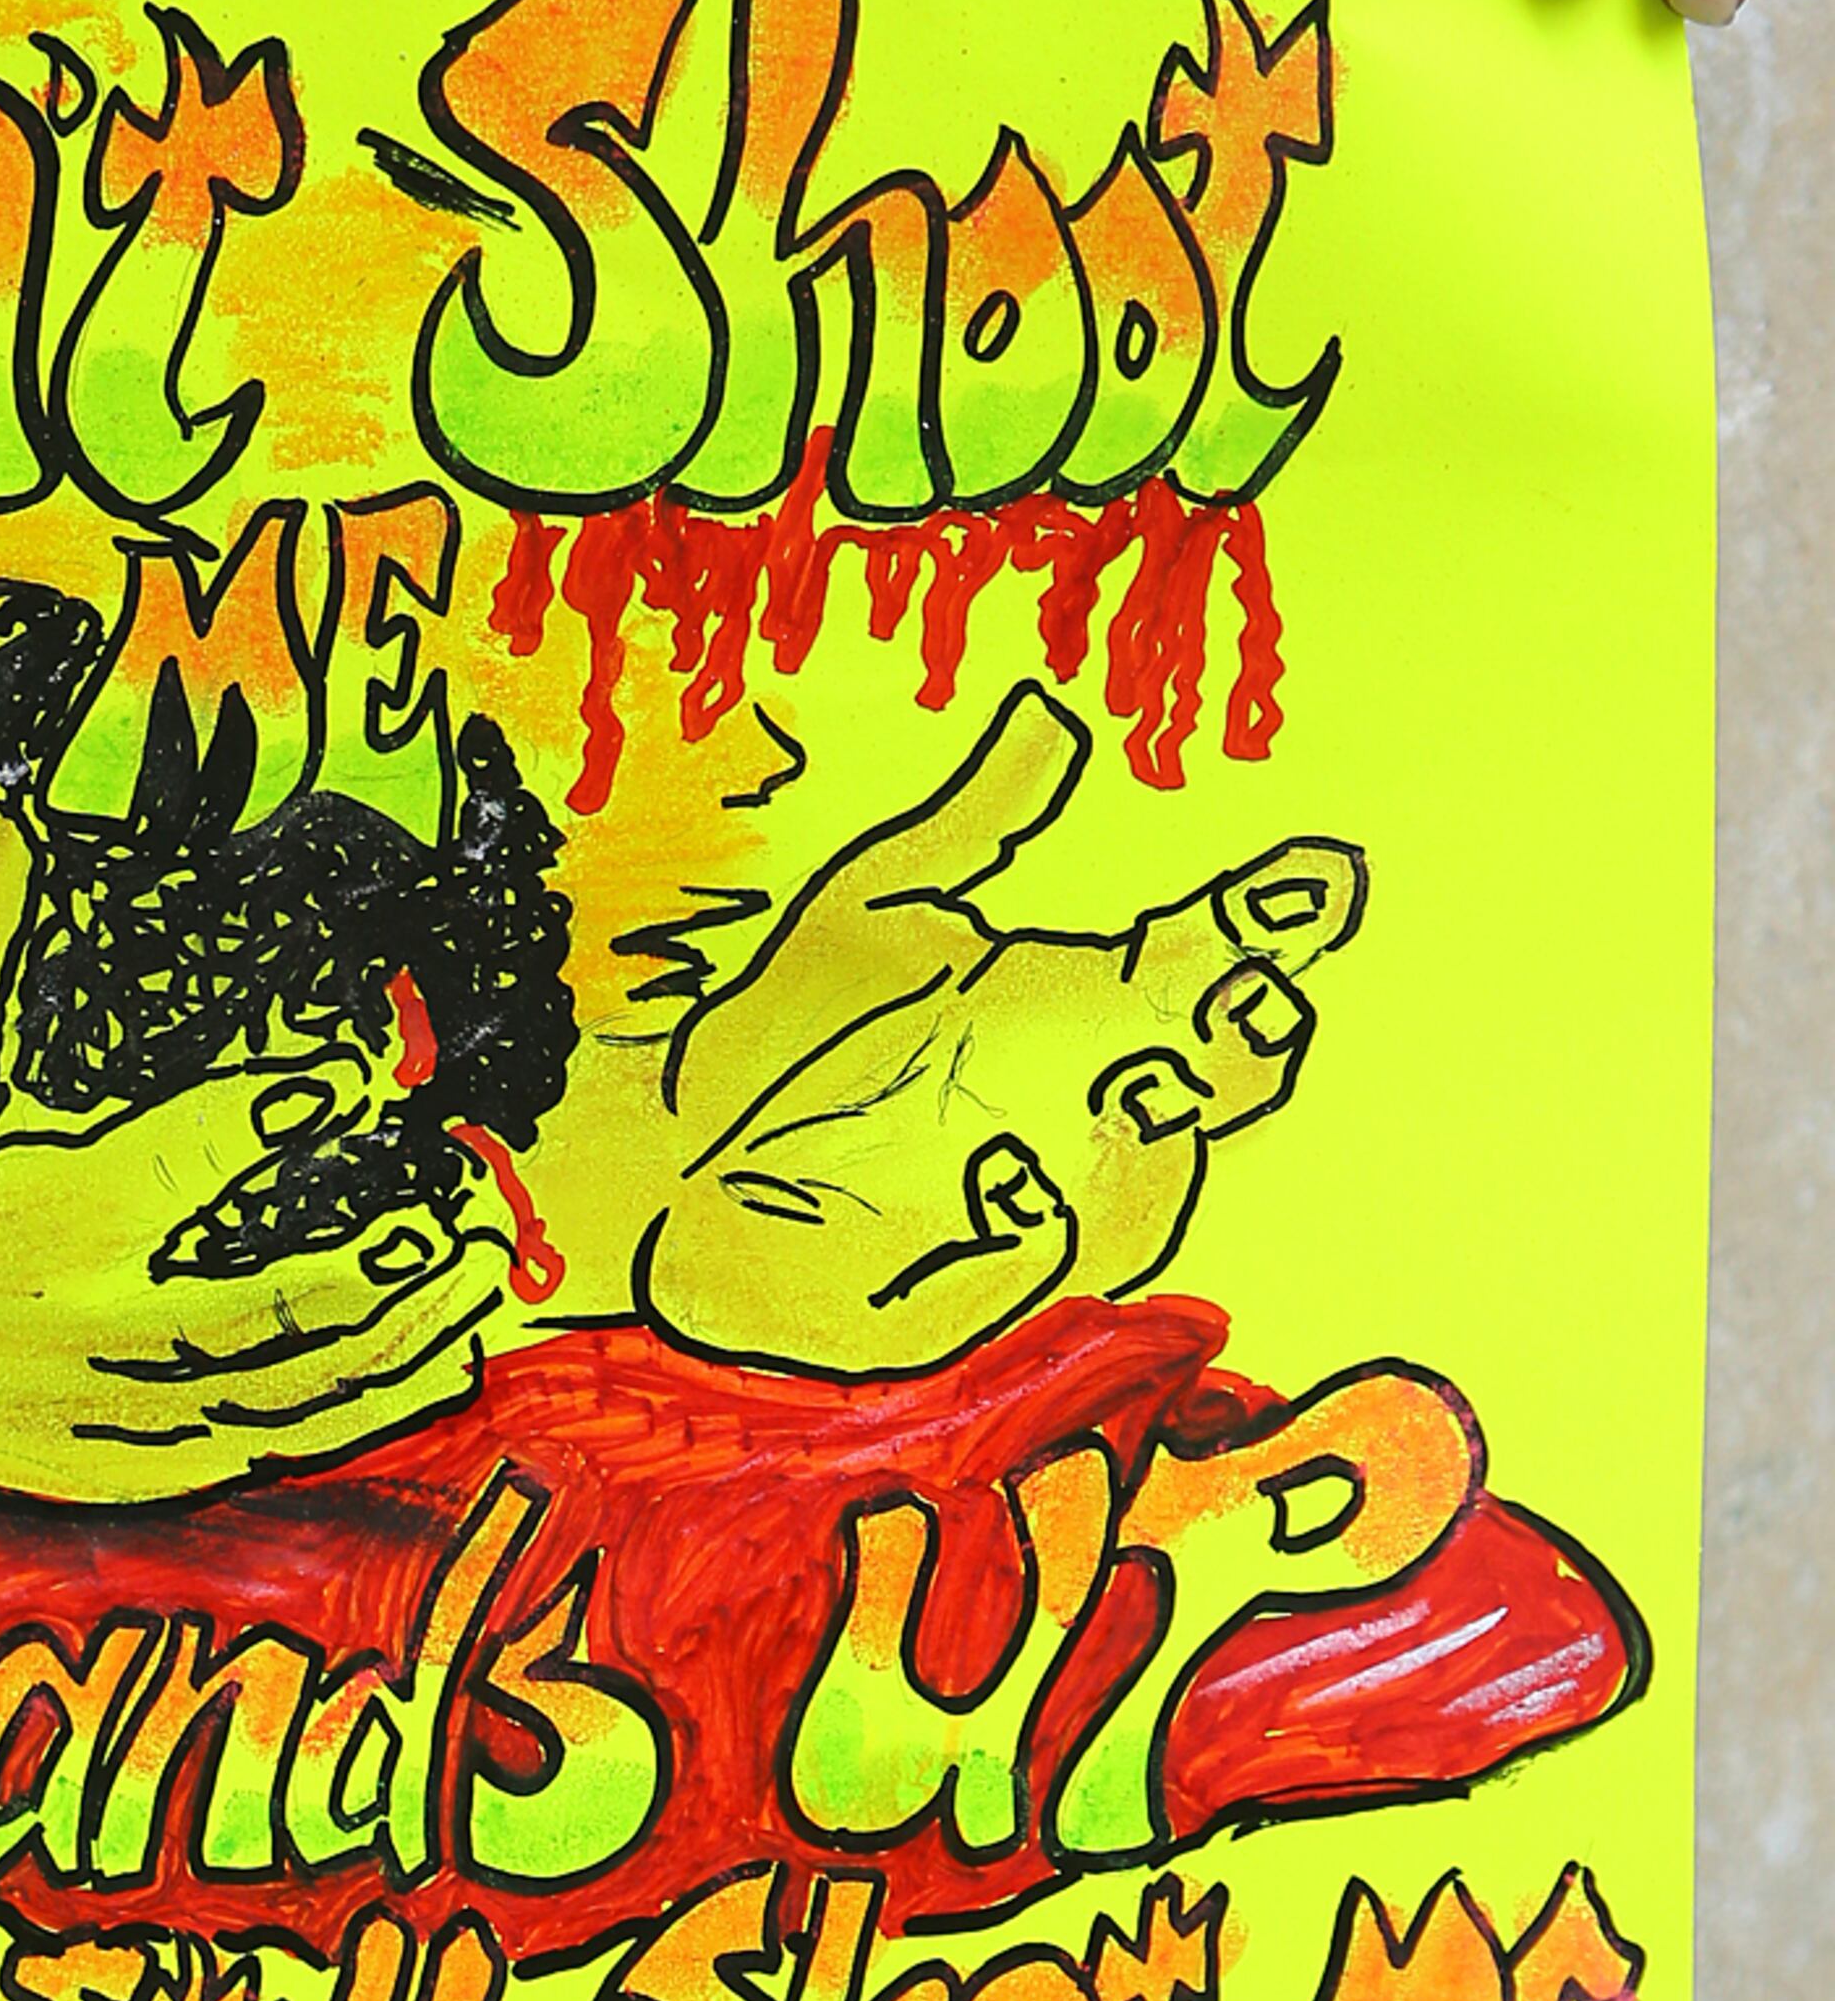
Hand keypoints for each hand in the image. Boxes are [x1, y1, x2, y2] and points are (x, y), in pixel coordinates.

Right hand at [0, 816, 496, 1503]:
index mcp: (53, 1212)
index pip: (180, 1154)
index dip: (273, 1112)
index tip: (363, 1079)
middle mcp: (94, 1318)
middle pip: (260, 1301)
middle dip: (375, 1262)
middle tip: (463, 1202)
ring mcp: (118, 1402)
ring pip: (282, 1384)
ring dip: (391, 1337)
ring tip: (477, 1276)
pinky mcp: (132, 1462)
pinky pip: (265, 1446)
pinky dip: (352, 1409)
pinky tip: (428, 1366)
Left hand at [617, 684, 1364, 1374]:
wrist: (682, 1164)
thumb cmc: (786, 1033)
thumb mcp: (876, 904)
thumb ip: (975, 819)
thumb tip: (1049, 714)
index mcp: (1077, 1002)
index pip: (1211, 957)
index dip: (1275, 920)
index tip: (1318, 878)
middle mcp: (1082, 1104)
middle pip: (1222, 1080)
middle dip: (1243, 1045)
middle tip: (1237, 1001)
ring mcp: (1042, 1200)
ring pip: (1156, 1181)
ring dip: (1150, 1142)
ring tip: (1129, 1088)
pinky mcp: (980, 1286)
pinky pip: (1046, 1263)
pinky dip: (1037, 1222)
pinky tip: (998, 1173)